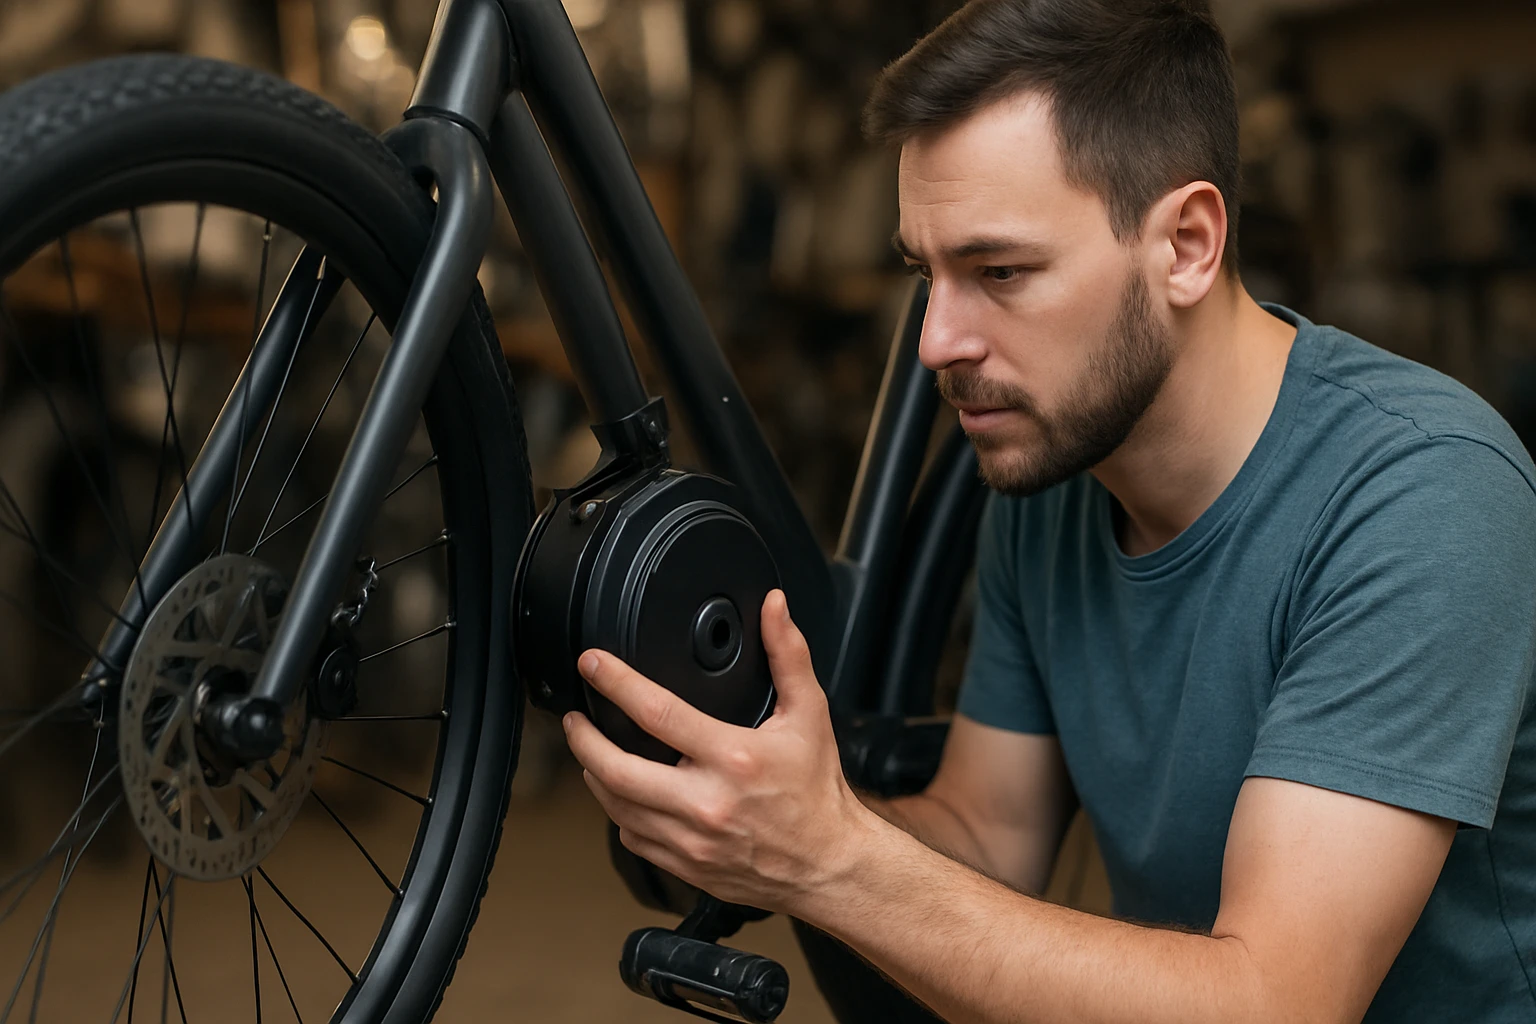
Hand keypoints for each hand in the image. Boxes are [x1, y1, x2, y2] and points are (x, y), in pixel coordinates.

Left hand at [562, 589, 873, 913]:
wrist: (828, 865)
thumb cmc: (817, 791)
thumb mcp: (810, 714)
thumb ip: (788, 655)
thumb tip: (774, 607)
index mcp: (733, 758)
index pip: (657, 713)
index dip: (616, 682)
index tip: (593, 664)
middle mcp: (706, 803)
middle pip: (616, 770)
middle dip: (583, 739)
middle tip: (573, 718)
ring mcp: (691, 841)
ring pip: (616, 807)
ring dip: (595, 774)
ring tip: (590, 751)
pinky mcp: (685, 866)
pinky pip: (633, 839)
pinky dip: (620, 813)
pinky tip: (624, 794)